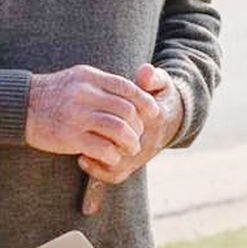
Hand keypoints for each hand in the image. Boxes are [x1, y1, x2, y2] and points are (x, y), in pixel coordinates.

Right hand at [25, 64, 159, 167]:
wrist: (20, 106)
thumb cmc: (52, 94)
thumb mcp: (77, 79)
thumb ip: (102, 84)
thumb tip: (132, 92)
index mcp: (89, 77)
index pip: (127, 88)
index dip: (144, 101)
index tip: (151, 113)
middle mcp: (84, 94)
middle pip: (126, 110)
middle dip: (138, 125)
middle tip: (137, 135)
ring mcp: (76, 115)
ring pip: (118, 129)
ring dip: (129, 142)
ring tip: (129, 148)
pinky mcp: (69, 136)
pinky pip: (102, 148)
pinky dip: (112, 155)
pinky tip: (111, 156)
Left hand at [80, 64, 183, 214]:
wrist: (167, 117)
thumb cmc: (157, 95)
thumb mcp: (160, 82)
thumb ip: (153, 77)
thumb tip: (144, 72)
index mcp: (154, 119)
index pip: (132, 122)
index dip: (112, 118)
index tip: (92, 108)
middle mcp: (147, 140)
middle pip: (121, 148)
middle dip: (99, 139)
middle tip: (79, 128)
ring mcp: (139, 155)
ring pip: (116, 165)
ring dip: (96, 156)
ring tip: (79, 144)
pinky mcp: (131, 164)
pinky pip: (114, 174)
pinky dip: (97, 170)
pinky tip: (82, 157)